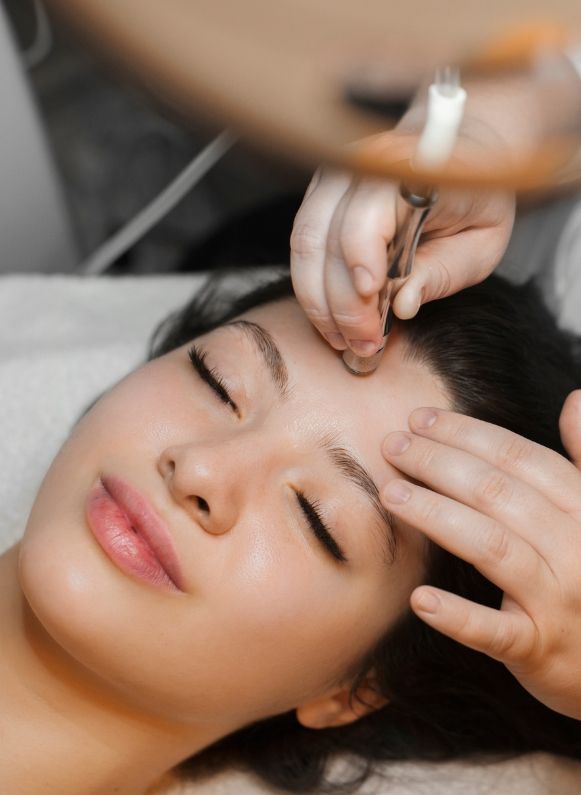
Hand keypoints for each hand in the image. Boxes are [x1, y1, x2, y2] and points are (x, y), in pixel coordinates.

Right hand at [290, 129, 514, 356]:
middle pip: (326, 236)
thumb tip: (401, 306)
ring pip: (304, 243)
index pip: (367, 214)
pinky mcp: (318, 195)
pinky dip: (311, 287)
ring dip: (318, 300)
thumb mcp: (480, 243)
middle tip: (363, 344)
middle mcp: (362, 165)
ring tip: (343, 339)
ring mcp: (335, 177)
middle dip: (340, 301)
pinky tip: (331, 317)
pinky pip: (301, 245)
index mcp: (411, 168)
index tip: (372, 301)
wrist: (462, 153)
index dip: (361, 258)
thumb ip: (442, 273)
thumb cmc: (475, 200)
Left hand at [380, 391, 580, 718]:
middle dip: (438, 463)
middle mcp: (575, 550)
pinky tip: (419, 597)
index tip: (419, 418)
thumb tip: (574, 400)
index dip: (466, 433)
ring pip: (491, 547)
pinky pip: (494, 632)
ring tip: (390, 495)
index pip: (520, 458)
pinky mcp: (539, 649)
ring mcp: (558, 601)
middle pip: (497, 494)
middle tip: (391, 446)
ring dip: (436, 516)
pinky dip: (457, 616)